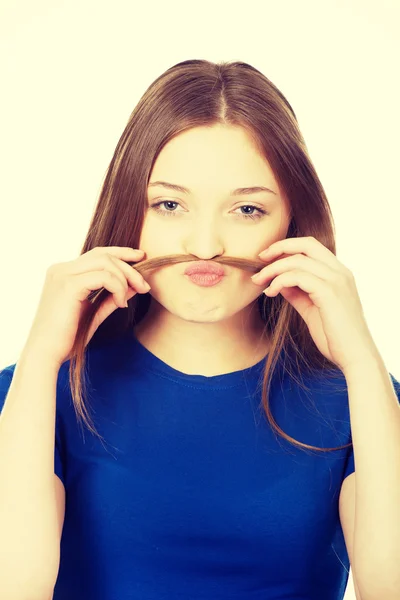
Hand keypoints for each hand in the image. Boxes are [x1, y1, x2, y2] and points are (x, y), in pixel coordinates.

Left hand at [251, 236, 378, 372]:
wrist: (355, 357)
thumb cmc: (335, 336)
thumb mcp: (311, 309)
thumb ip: (298, 293)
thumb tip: (279, 282)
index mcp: (339, 273)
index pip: (311, 246)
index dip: (286, 247)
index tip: (266, 258)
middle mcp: (340, 272)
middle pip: (305, 244)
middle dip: (278, 248)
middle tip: (259, 259)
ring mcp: (337, 280)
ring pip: (297, 260)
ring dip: (273, 269)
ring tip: (259, 281)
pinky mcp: (329, 293)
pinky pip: (297, 276)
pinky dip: (279, 281)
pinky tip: (271, 292)